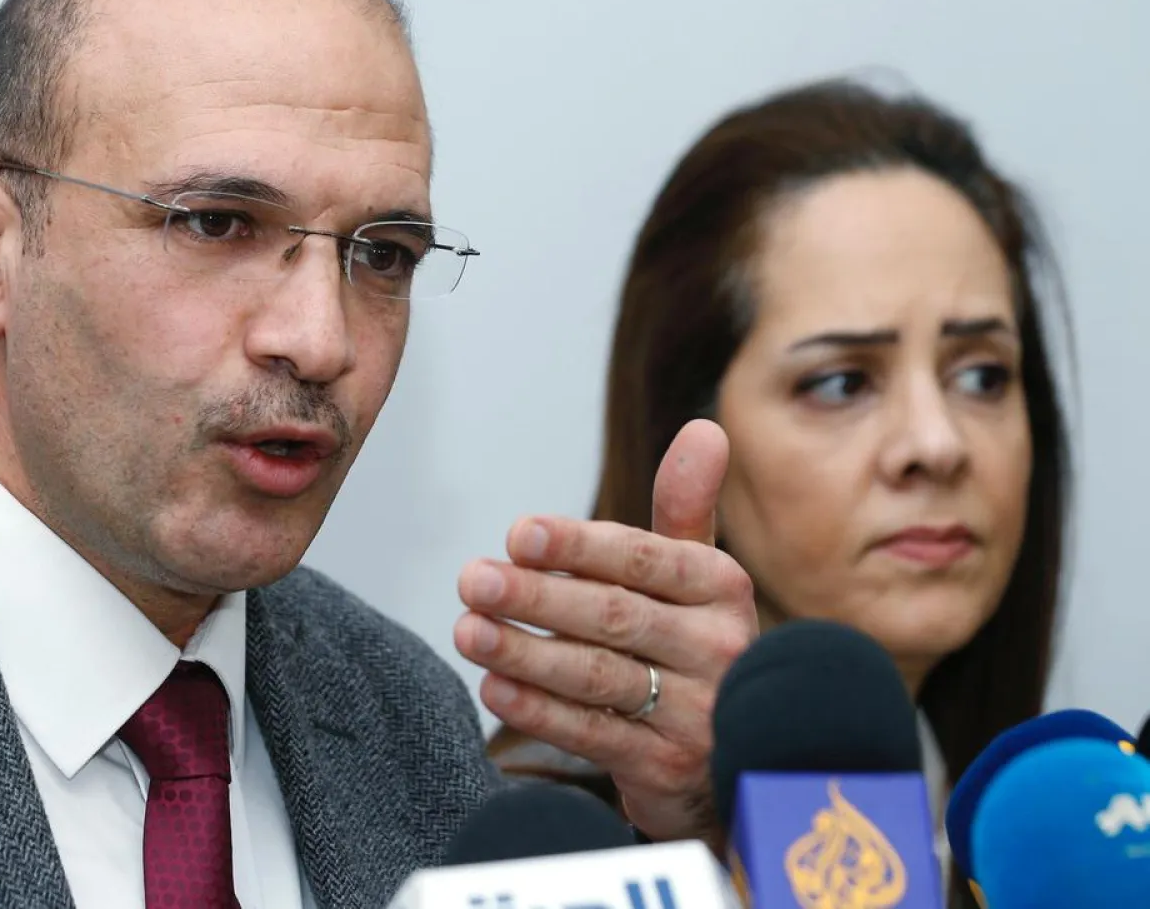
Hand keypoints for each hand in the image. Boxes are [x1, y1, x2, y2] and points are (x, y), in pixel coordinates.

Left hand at [455, 419, 757, 842]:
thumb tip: (704, 429)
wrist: (729, 751)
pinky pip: (594, 734)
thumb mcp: (695, 576)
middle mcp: (718, 649)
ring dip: (526, 651)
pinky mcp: (667, 767)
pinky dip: (540, 710)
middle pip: (616, 616)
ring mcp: (697, 714)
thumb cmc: (691, 643)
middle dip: (537, 596)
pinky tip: (493, 687)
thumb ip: (685, 508)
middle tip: (472, 579)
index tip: (517, 533)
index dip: (580, 546)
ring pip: (599, 676)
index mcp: (721, 589)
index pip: (646, 559)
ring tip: (467, 629)